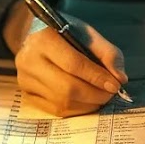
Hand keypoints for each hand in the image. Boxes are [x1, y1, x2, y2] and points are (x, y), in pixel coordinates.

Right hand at [3, 0, 127, 116]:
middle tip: (110, 94)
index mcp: (43, 39)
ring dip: (88, 104)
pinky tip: (87, 101)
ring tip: (101, 97)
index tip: (116, 85)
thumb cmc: (65, 34)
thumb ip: (107, 53)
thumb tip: (120, 79)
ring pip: (62, 102)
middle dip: (95, 94)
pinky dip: (77, 109)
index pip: (73, 64)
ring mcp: (25, 79)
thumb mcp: (87, 33)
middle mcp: (29, 60)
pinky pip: (55, 110)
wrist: (35, 36)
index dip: (97, 77)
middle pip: (67, 88)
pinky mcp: (26, 94)